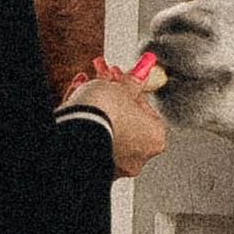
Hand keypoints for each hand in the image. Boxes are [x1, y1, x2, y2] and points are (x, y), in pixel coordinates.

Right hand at [65, 57, 170, 179]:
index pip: (146, 110)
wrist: (77, 127)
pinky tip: (77, 99)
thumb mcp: (121, 87)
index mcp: (155, 139)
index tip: (122, 78)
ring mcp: (115, 163)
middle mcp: (138, 157)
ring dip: (97, 104)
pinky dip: (86, 118)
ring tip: (86, 84)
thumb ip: (133, 80)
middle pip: (126, 119)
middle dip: (113, 95)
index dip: (131, 90)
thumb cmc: (105, 113)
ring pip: (107, 127)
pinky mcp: (91, 164)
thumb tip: (144, 69)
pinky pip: (91, 136)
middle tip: (104, 76)